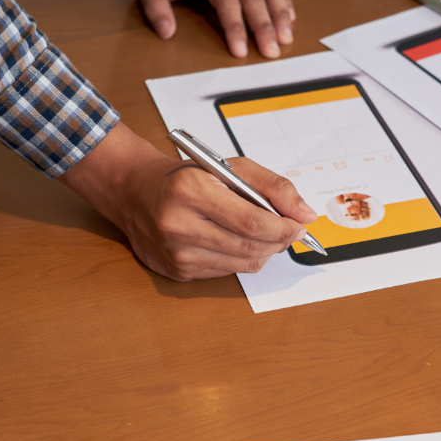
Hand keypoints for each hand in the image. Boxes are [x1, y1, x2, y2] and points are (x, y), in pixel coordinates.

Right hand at [57, 123, 316, 280]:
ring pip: (242, 265)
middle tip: (290, 231)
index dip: (284, 228)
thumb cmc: (187, 176)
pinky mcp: (176, 271)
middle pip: (249, 247)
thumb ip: (273, 187)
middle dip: (279, 241)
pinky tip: (235, 242)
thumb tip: (305, 214)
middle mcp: (178, 224)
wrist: (135, 191)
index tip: (300, 225)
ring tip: (265, 234)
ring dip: (264, 252)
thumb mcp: (230, 167)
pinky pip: (226, 272)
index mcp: (190, 189)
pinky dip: (241, 259)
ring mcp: (175, 253)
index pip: (251, 222)